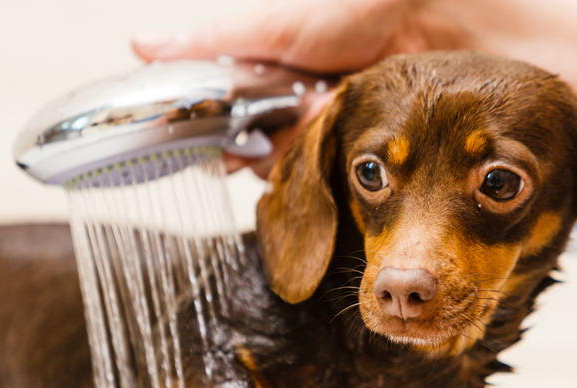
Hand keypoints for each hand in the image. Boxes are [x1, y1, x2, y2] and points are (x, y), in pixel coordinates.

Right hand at [130, 0, 472, 176]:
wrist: (436, 15)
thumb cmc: (354, 9)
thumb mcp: (274, 27)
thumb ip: (210, 44)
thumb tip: (140, 46)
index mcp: (273, 81)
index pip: (229, 126)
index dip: (217, 140)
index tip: (208, 148)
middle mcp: (301, 110)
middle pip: (262, 156)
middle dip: (262, 153)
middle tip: (268, 136)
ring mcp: (336, 134)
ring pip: (298, 172)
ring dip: (299, 156)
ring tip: (317, 112)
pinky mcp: (369, 155)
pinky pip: (337, 181)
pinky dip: (334, 171)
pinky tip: (345, 152)